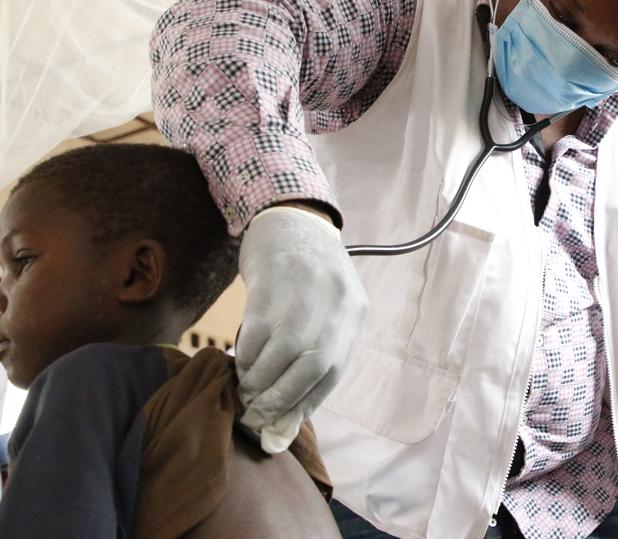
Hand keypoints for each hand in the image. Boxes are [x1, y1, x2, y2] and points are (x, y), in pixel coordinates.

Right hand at [236, 206, 367, 452]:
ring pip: (282, 353)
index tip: (282, 424)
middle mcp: (335, 301)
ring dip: (260, 381)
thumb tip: (289, 411)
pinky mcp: (271, 283)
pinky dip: (246, 356)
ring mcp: (304, 291)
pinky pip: (257, 332)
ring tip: (246, 390)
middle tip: (258, 413)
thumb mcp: (328, 304)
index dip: (306, 402)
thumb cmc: (307, 272)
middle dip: (282, 398)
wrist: (290, 218)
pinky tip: (239, 363)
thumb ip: (318, 347)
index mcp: (354, 310)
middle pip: (312, 365)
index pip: (335, 370)